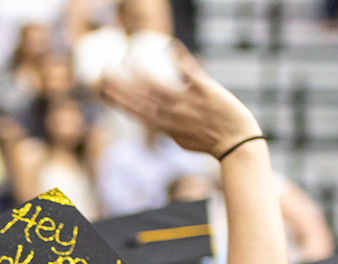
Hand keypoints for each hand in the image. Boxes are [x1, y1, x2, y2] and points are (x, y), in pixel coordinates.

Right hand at [101, 43, 261, 159]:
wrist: (235, 142)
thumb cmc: (208, 141)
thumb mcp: (180, 138)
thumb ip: (166, 127)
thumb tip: (156, 120)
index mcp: (162, 126)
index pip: (133, 111)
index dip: (116, 100)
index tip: (102, 89)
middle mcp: (170, 114)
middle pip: (138, 97)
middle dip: (119, 84)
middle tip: (104, 70)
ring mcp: (186, 102)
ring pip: (156, 84)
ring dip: (139, 70)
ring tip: (126, 57)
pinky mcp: (204, 90)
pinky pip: (188, 70)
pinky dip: (178, 58)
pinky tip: (168, 46)